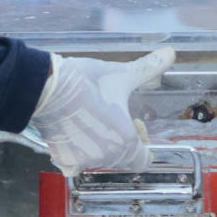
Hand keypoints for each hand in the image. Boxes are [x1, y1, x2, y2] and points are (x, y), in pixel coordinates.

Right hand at [30, 48, 175, 175]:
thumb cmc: (87, 82)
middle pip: (121, 158)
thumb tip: (171, 52)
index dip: (142, 144)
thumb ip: (148, 68)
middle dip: (120, 142)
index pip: (143, 160)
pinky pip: (76, 164)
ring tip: (88, 121)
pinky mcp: (64, 159)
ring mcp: (84, 161)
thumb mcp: (121, 74)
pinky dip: (76, 153)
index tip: (133, 125)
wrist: (45, 88)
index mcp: (126, 141)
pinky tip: (72, 134)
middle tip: (108, 118)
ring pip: (99, 160)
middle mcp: (107, 157)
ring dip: (98, 147)